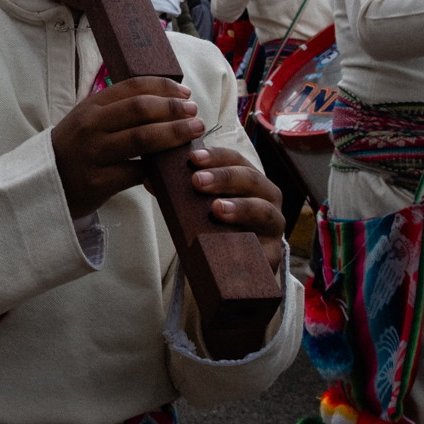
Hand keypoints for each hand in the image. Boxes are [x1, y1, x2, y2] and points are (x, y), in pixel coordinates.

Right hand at [51, 76, 202, 218]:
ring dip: (174, 134)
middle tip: (195, 112)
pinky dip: (160, 170)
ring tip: (194, 131)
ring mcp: (94, 154)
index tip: (185, 92)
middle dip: (173, 109)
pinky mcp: (98, 182)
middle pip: (141, 109)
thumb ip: (118, 109)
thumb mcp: (89, 120)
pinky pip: (138, 172)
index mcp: (91, 106)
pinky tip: (173, 168)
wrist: (46, 183)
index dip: (163, 87)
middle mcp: (91, 126)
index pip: (133, 86)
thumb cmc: (76, 148)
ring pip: (143, 139)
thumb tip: (166, 100)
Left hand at [188, 146, 285, 270]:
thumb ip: (181, 192)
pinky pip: (266, 250)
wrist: (234, 267)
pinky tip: (234, 247)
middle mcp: (267, 198)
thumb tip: (150, 180)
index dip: (216, 156)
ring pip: (263, 212)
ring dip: (241, 207)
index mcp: (250, 180)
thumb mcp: (201, 206)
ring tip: (217, 209)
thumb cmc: (217, 226)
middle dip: (224, 177)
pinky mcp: (273, 254)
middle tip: (197, 181)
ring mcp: (273, 226)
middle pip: (251, 180)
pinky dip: (252, 247)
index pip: (236, 159)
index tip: (193, 158)